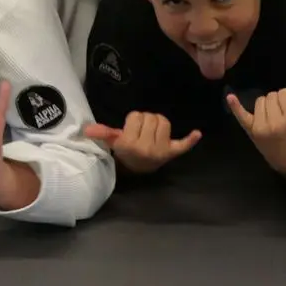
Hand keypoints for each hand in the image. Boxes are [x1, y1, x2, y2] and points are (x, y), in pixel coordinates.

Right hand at [81, 111, 201, 173]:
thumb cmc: (125, 152)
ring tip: (151, 132)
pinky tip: (197, 133)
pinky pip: (182, 145)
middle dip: (145, 120)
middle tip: (141, 131)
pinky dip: (190, 140)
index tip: (130, 129)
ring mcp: (161, 150)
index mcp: (130, 144)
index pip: (135, 116)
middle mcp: (146, 148)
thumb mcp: (113, 142)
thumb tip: (88, 129)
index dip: (133, 120)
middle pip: (150, 117)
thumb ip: (103, 133)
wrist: (136, 169)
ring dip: (158, 123)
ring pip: (164, 122)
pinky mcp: (172, 153)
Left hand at [226, 88, 285, 177]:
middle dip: (278, 101)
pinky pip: (241, 115)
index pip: (284, 93)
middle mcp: (274, 123)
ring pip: (260, 101)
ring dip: (266, 105)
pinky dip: (235, 106)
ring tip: (274, 115)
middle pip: (271, 96)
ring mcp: (260, 127)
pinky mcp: (250, 130)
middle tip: (284, 113)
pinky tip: (230, 97)